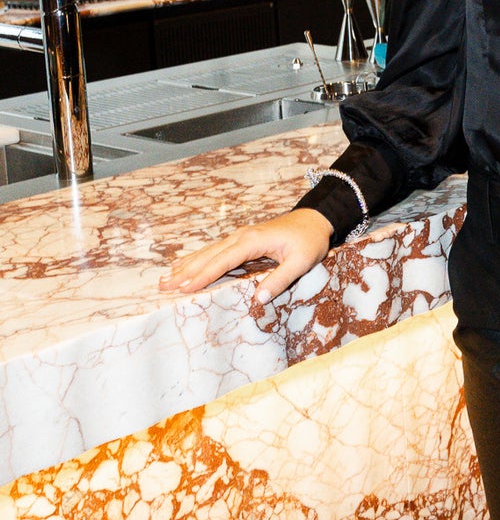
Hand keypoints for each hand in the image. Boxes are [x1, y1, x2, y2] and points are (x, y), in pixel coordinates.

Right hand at [161, 209, 332, 305]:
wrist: (315, 220)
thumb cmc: (309, 241)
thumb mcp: (301, 262)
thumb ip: (280, 280)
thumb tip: (258, 299)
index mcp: (252, 241)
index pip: (222, 261)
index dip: (203, 276)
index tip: (185, 288)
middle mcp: (241, 236)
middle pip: (208, 256)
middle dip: (185, 271)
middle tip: (163, 286)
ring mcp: (240, 236)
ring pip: (208, 252)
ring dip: (187, 264)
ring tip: (165, 277)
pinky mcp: (242, 239)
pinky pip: (215, 250)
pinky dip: (198, 258)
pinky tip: (186, 265)